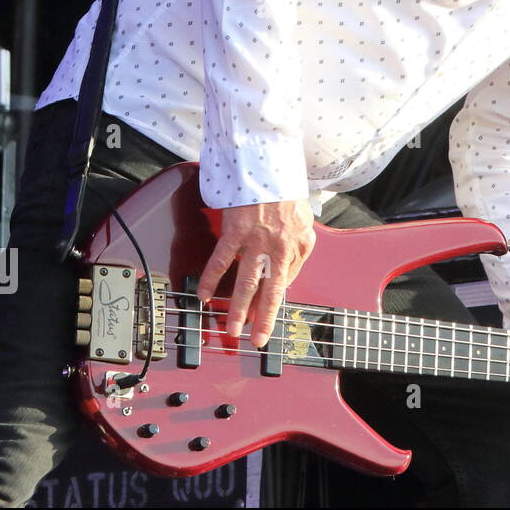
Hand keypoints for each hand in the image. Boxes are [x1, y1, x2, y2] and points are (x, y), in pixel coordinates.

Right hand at [196, 199, 315, 349]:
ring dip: (238, 308)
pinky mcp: (236, 231)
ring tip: (232, 329)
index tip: (267, 320)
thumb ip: (298, 250)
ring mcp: (257, 240)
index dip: (275, 303)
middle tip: (256, 340)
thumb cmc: (286, 195)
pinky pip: (221, 261)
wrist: (269, 168)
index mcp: (297, 245)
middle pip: (270, 290)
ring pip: (247, 282)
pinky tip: (205, 296)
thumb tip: (288, 276)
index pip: (286, 282)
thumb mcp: (304, 223)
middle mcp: (279, 247)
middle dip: (262, 318)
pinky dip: (212, 280)